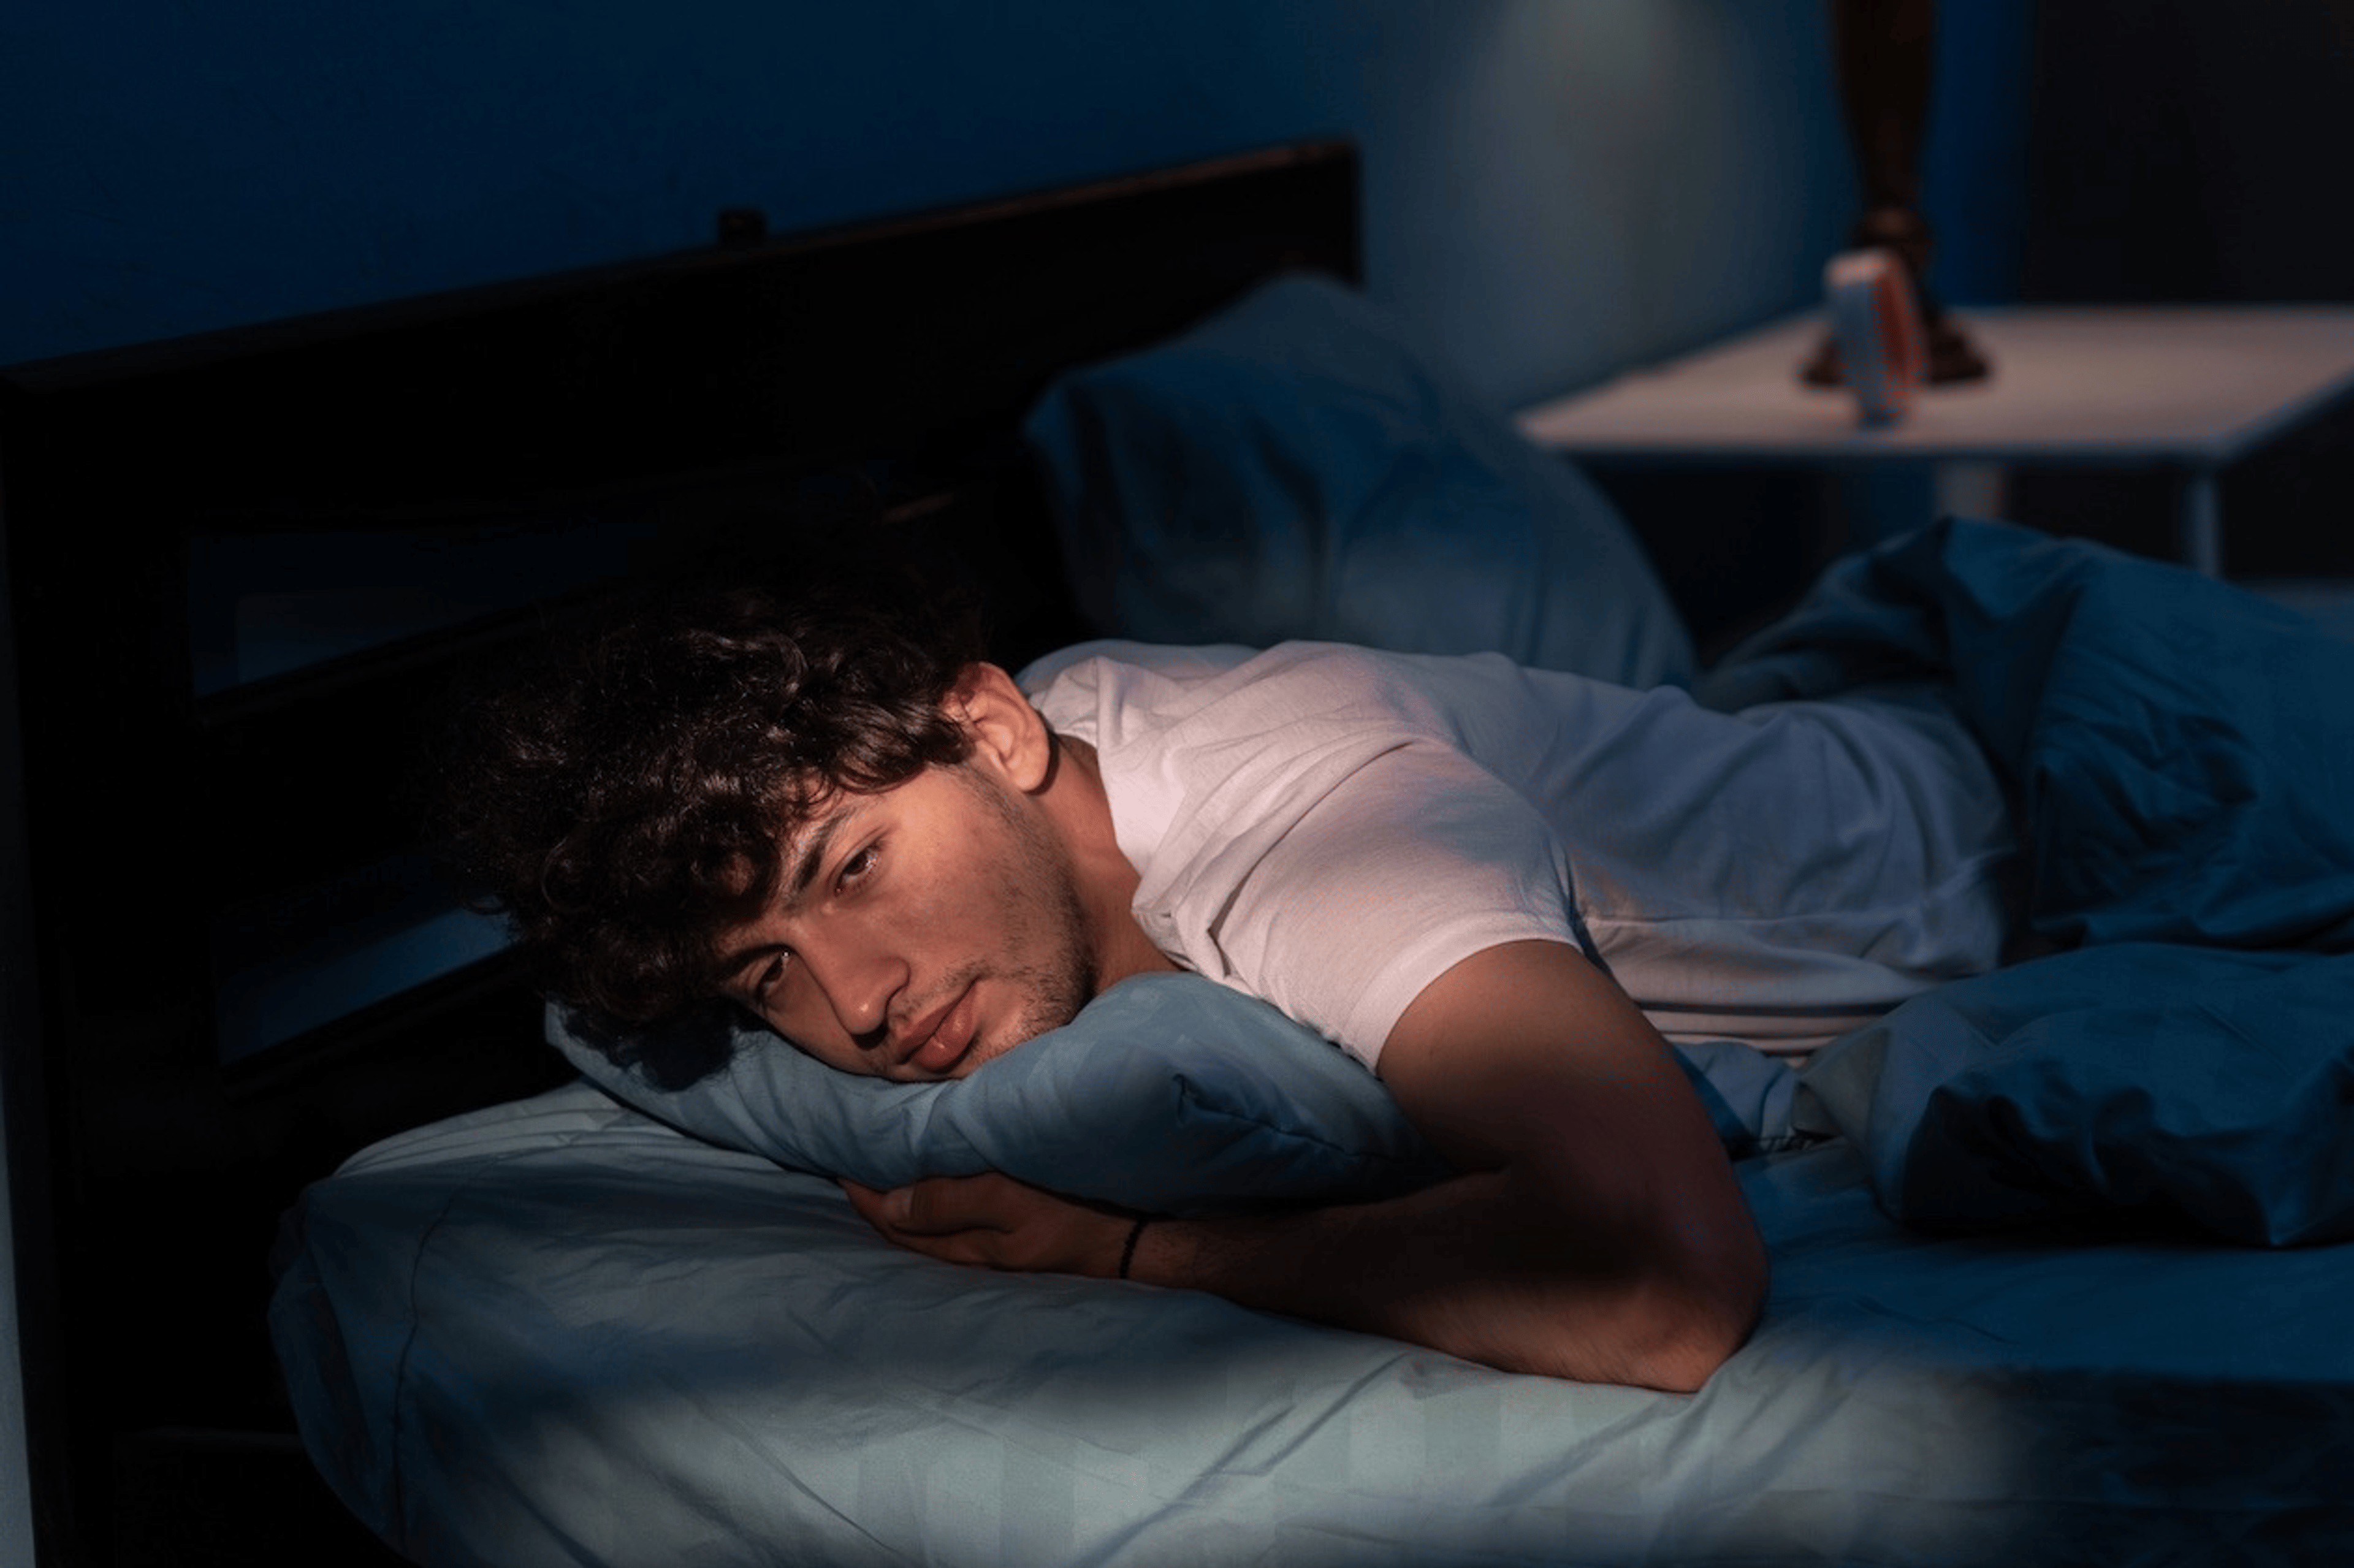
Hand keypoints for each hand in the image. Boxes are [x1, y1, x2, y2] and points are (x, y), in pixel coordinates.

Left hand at [841, 1171, 1140, 1278]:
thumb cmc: (1075, 1211)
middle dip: (877, 1199)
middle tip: (852, 1162)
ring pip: (936, 1224)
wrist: (1143, 1236)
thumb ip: (948, 1199)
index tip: (837, 1161)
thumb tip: (887, 1203)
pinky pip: (964, 1218)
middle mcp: (976, 1250)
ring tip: (886, 1170)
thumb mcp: (1008, 1199)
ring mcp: (999, 1244)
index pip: (895, 1221)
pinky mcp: (1021, 1232)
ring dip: (907, 1199)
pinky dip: (940, 1199)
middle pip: (909, 1227)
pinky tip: (944, 1182)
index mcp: (965, 1244)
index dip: (863, 1194)